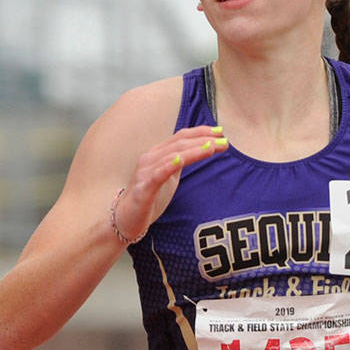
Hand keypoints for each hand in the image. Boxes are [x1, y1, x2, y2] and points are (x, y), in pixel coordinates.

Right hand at [112, 125, 227, 239]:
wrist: (126, 218)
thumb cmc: (149, 196)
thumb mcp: (168, 175)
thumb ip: (180, 162)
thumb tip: (201, 150)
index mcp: (157, 154)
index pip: (181, 137)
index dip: (200, 132)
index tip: (220, 132)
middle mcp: (151, 158)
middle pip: (179, 143)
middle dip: (203, 140)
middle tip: (224, 140)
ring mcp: (146, 172)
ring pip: (172, 156)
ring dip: (194, 150)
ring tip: (212, 147)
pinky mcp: (144, 188)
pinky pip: (157, 174)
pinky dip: (169, 165)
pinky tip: (181, 160)